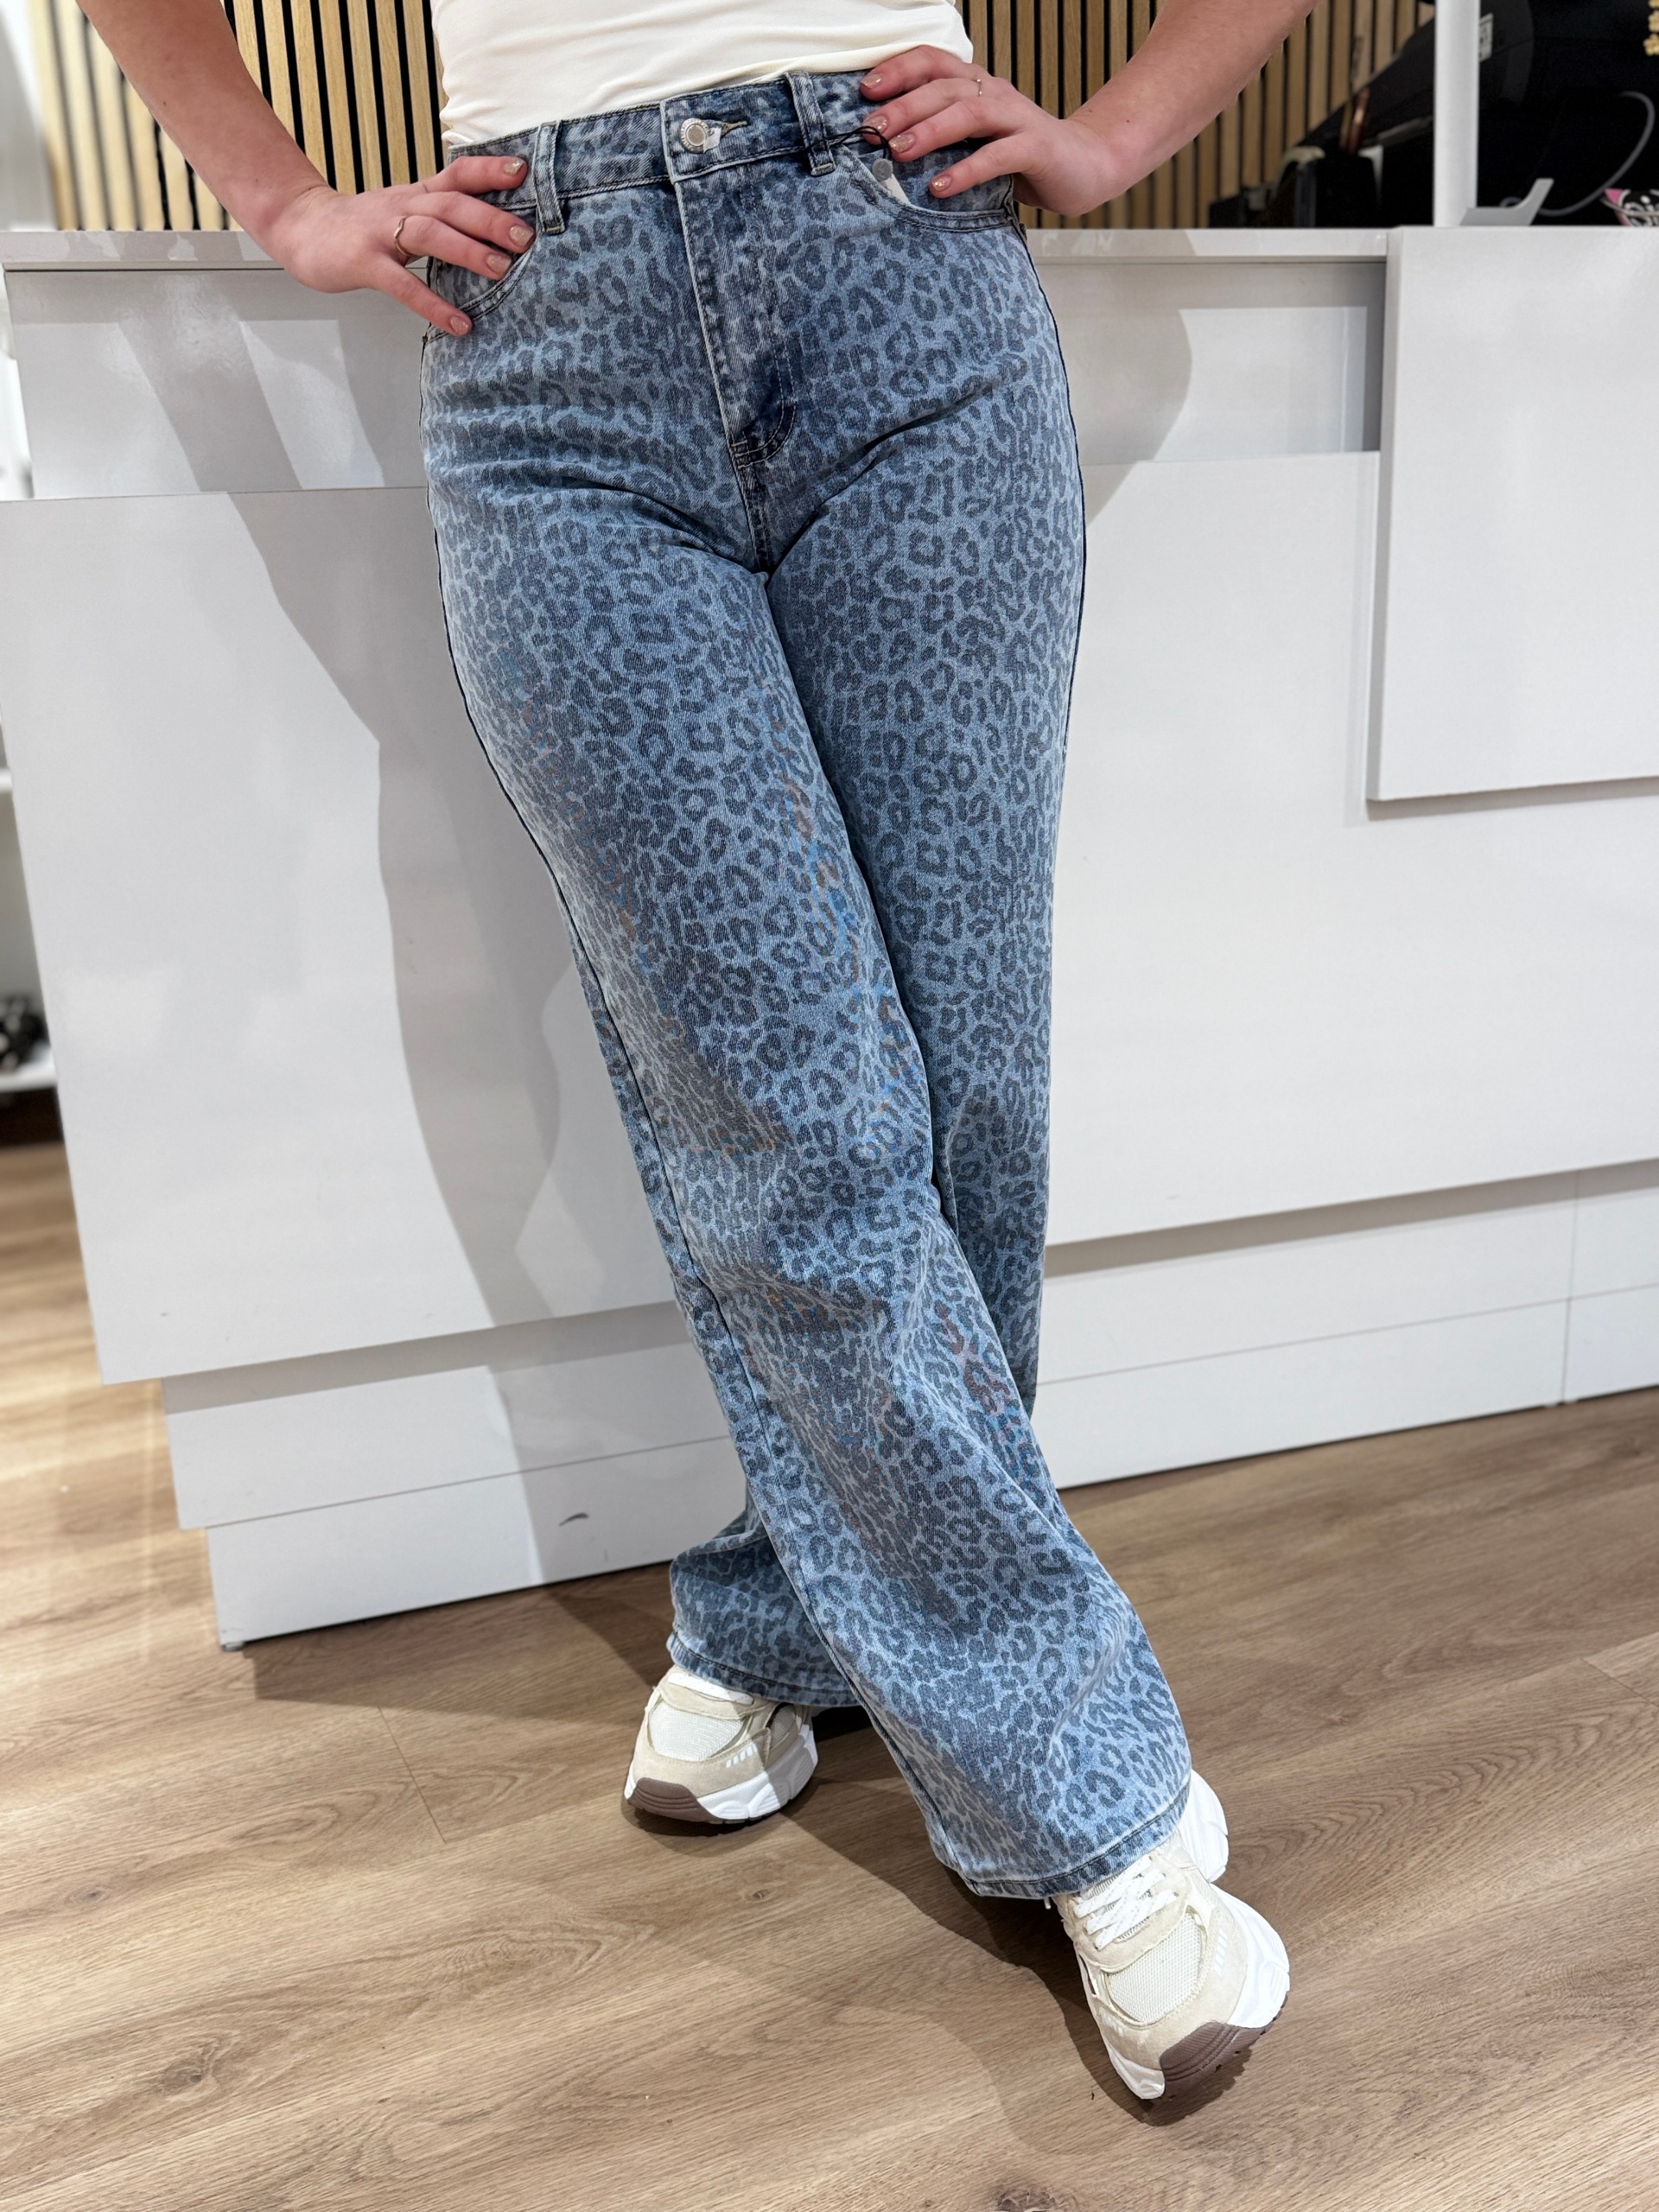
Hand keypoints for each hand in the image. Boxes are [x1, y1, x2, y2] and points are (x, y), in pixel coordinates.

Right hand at [261, 155, 536, 334]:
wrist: (302, 228)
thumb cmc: (361, 225)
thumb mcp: (403, 208)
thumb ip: (440, 211)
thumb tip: (492, 224)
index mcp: (415, 195)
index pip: (456, 175)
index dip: (488, 170)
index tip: (522, 171)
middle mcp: (402, 207)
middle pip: (449, 204)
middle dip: (489, 218)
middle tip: (524, 236)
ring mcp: (381, 234)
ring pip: (429, 234)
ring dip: (467, 250)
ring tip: (501, 269)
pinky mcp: (364, 264)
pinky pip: (402, 285)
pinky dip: (433, 305)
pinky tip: (459, 323)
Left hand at [859, 47, 1128, 216]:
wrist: (1085, 166)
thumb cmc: (1022, 156)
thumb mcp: (977, 139)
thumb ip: (944, 135)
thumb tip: (887, 147)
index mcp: (978, 85)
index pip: (934, 62)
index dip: (899, 70)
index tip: (866, 90)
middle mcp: (995, 93)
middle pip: (944, 87)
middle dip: (904, 106)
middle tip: (871, 129)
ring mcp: (1017, 118)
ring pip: (968, 112)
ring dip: (929, 130)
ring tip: (897, 151)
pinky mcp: (1035, 148)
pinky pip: (997, 156)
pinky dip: (966, 171)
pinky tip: (940, 187)